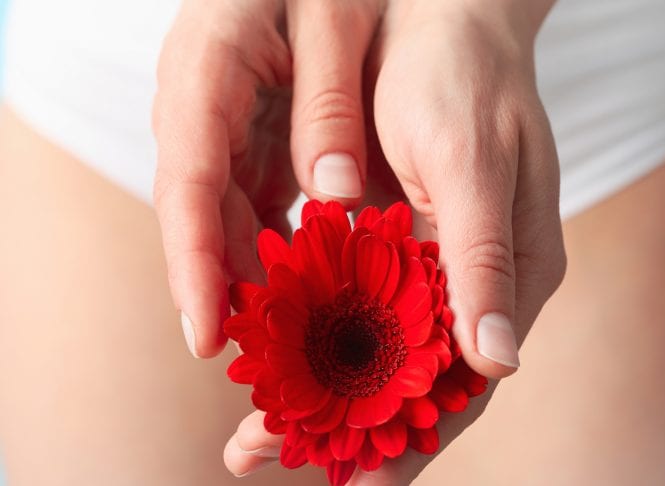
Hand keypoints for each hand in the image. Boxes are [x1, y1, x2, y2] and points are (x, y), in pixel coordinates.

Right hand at [153, 0, 380, 356]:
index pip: (189, 180)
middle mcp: (200, 105)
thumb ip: (329, 100)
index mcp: (207, 68)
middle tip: (259, 358)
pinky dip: (274, 247)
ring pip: (224, 215)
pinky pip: (251, 203)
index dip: (193, 262)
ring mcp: (221, 125)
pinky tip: (307, 285)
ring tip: (289, 338)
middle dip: (222, 286)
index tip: (205, 333)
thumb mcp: (334, 17)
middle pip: (200, 211)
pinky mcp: (248, 137)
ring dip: (250, 276)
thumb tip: (335, 196)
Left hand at [222, 0, 565, 482]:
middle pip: (418, 381)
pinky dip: (321, 337)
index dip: (409, 437)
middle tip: (264, 452)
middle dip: (350, 426)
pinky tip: (277, 357)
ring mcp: (439, 266)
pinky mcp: (404, 243)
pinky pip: (363, 307)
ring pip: (385, 352)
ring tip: (263, 426)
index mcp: (511, 274)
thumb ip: (486, 259)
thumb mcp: (471, 160)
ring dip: (326, 389)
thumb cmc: (466, 79)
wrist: (447, 17)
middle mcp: (477, 282)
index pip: (464, 383)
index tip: (351, 481)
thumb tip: (498, 359)